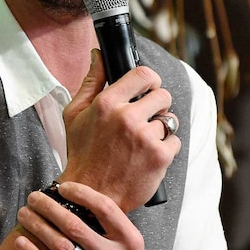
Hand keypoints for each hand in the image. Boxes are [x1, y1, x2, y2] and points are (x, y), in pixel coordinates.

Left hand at [15, 182, 163, 249]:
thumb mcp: (131, 247)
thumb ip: (112, 226)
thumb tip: (82, 199)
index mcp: (128, 241)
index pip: (104, 208)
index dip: (81, 193)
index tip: (64, 187)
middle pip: (74, 224)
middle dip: (49, 207)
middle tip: (35, 197)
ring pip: (59, 245)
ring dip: (37, 226)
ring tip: (25, 214)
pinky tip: (22, 242)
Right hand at [61, 49, 181, 211]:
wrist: (89, 195)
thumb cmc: (81, 154)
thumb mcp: (75, 114)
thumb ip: (91, 81)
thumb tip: (99, 55)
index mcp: (107, 103)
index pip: (144, 74)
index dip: (149, 80)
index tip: (147, 88)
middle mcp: (127, 118)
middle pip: (162, 94)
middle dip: (156, 105)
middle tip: (145, 118)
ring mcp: (146, 138)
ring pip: (168, 120)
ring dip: (159, 129)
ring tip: (141, 142)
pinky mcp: (160, 157)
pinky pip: (175, 141)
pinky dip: (165, 148)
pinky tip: (148, 156)